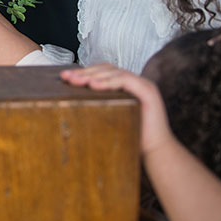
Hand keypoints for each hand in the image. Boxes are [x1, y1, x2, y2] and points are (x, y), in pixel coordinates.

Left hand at [59, 64, 173, 155]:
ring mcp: (143, 85)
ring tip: (77, 81)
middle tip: (67, 78)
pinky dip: (109, 82)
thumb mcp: (109, 118)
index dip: (84, 72)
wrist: (155, 152)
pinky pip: (126, 81)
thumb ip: (97, 107)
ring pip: (115, 72)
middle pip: (106, 69)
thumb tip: (68, 103)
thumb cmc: (131, 137)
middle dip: (84, 72)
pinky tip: (95, 86)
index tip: (65, 77)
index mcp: (125, 86)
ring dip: (93, 75)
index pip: (102, 72)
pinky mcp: (149, 91)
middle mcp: (135, 82)